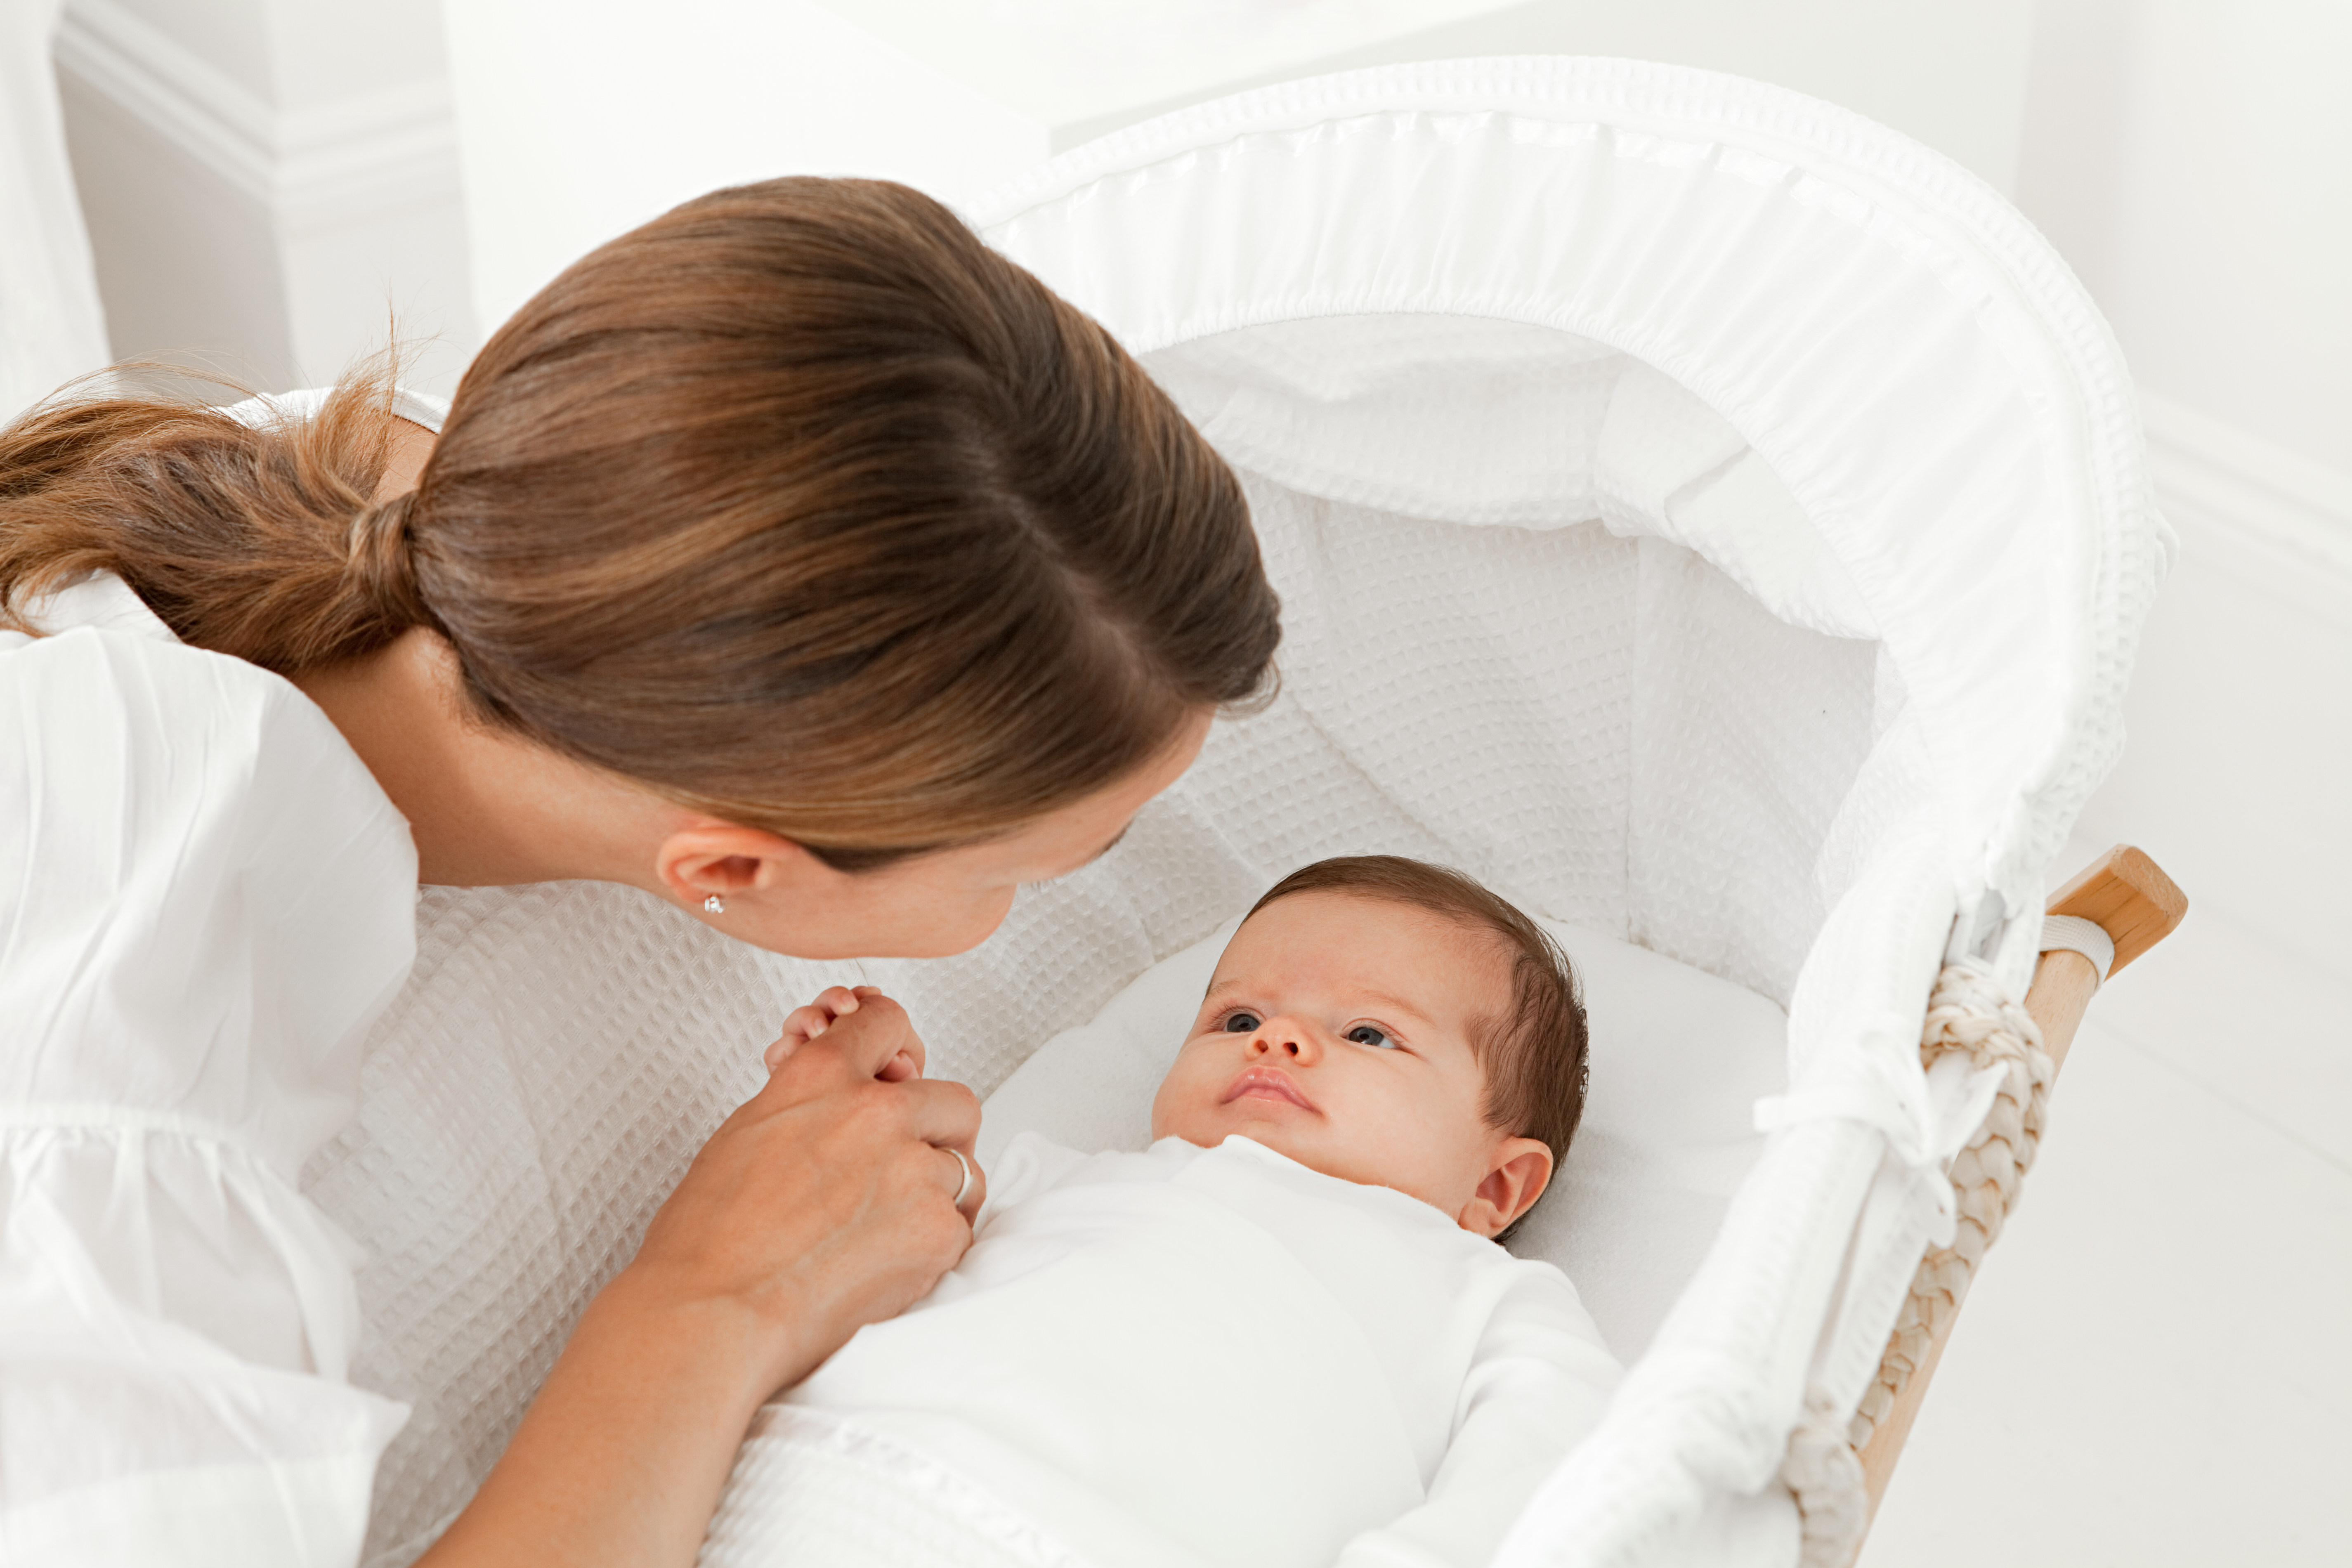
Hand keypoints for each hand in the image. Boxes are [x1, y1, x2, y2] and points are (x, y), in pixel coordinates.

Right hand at [637, 990, 982, 1394]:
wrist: (710, 1312)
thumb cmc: (709, 1234)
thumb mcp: (751, 1131)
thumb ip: (813, 1104)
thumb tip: (845, 1101)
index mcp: (822, 1075)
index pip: (888, 1023)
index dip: (896, 1050)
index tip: (900, 1076)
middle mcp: (877, 1111)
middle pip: (953, 1100)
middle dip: (937, 1130)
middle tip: (911, 1165)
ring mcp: (914, 1170)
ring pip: (963, 1168)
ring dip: (936, 1192)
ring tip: (889, 1226)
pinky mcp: (937, 1231)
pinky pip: (960, 1226)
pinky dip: (932, 1245)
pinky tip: (886, 1263)